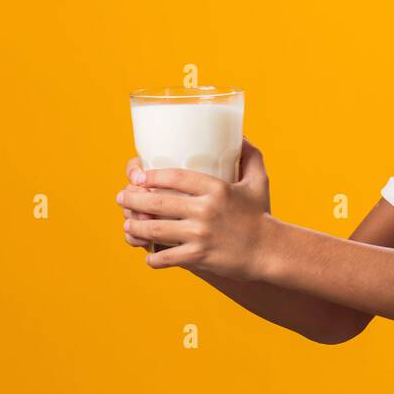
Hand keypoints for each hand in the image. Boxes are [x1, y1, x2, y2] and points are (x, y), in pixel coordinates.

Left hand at [116, 137, 273, 281]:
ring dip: (135, 228)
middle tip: (123, 197)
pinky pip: (166, 258)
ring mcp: (201, 235)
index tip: (138, 175)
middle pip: (158, 202)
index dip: (151, 175)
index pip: (175, 177)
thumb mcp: (259, 181)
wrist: (270, 250)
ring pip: (155, 230)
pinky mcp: (199, 256)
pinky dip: (153, 258)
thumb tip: (240, 135)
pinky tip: (149, 255)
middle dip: (133, 199)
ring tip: (128, 225)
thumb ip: (250, 156)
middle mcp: (206, 210)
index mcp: (217, 189)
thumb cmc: (261, 214)